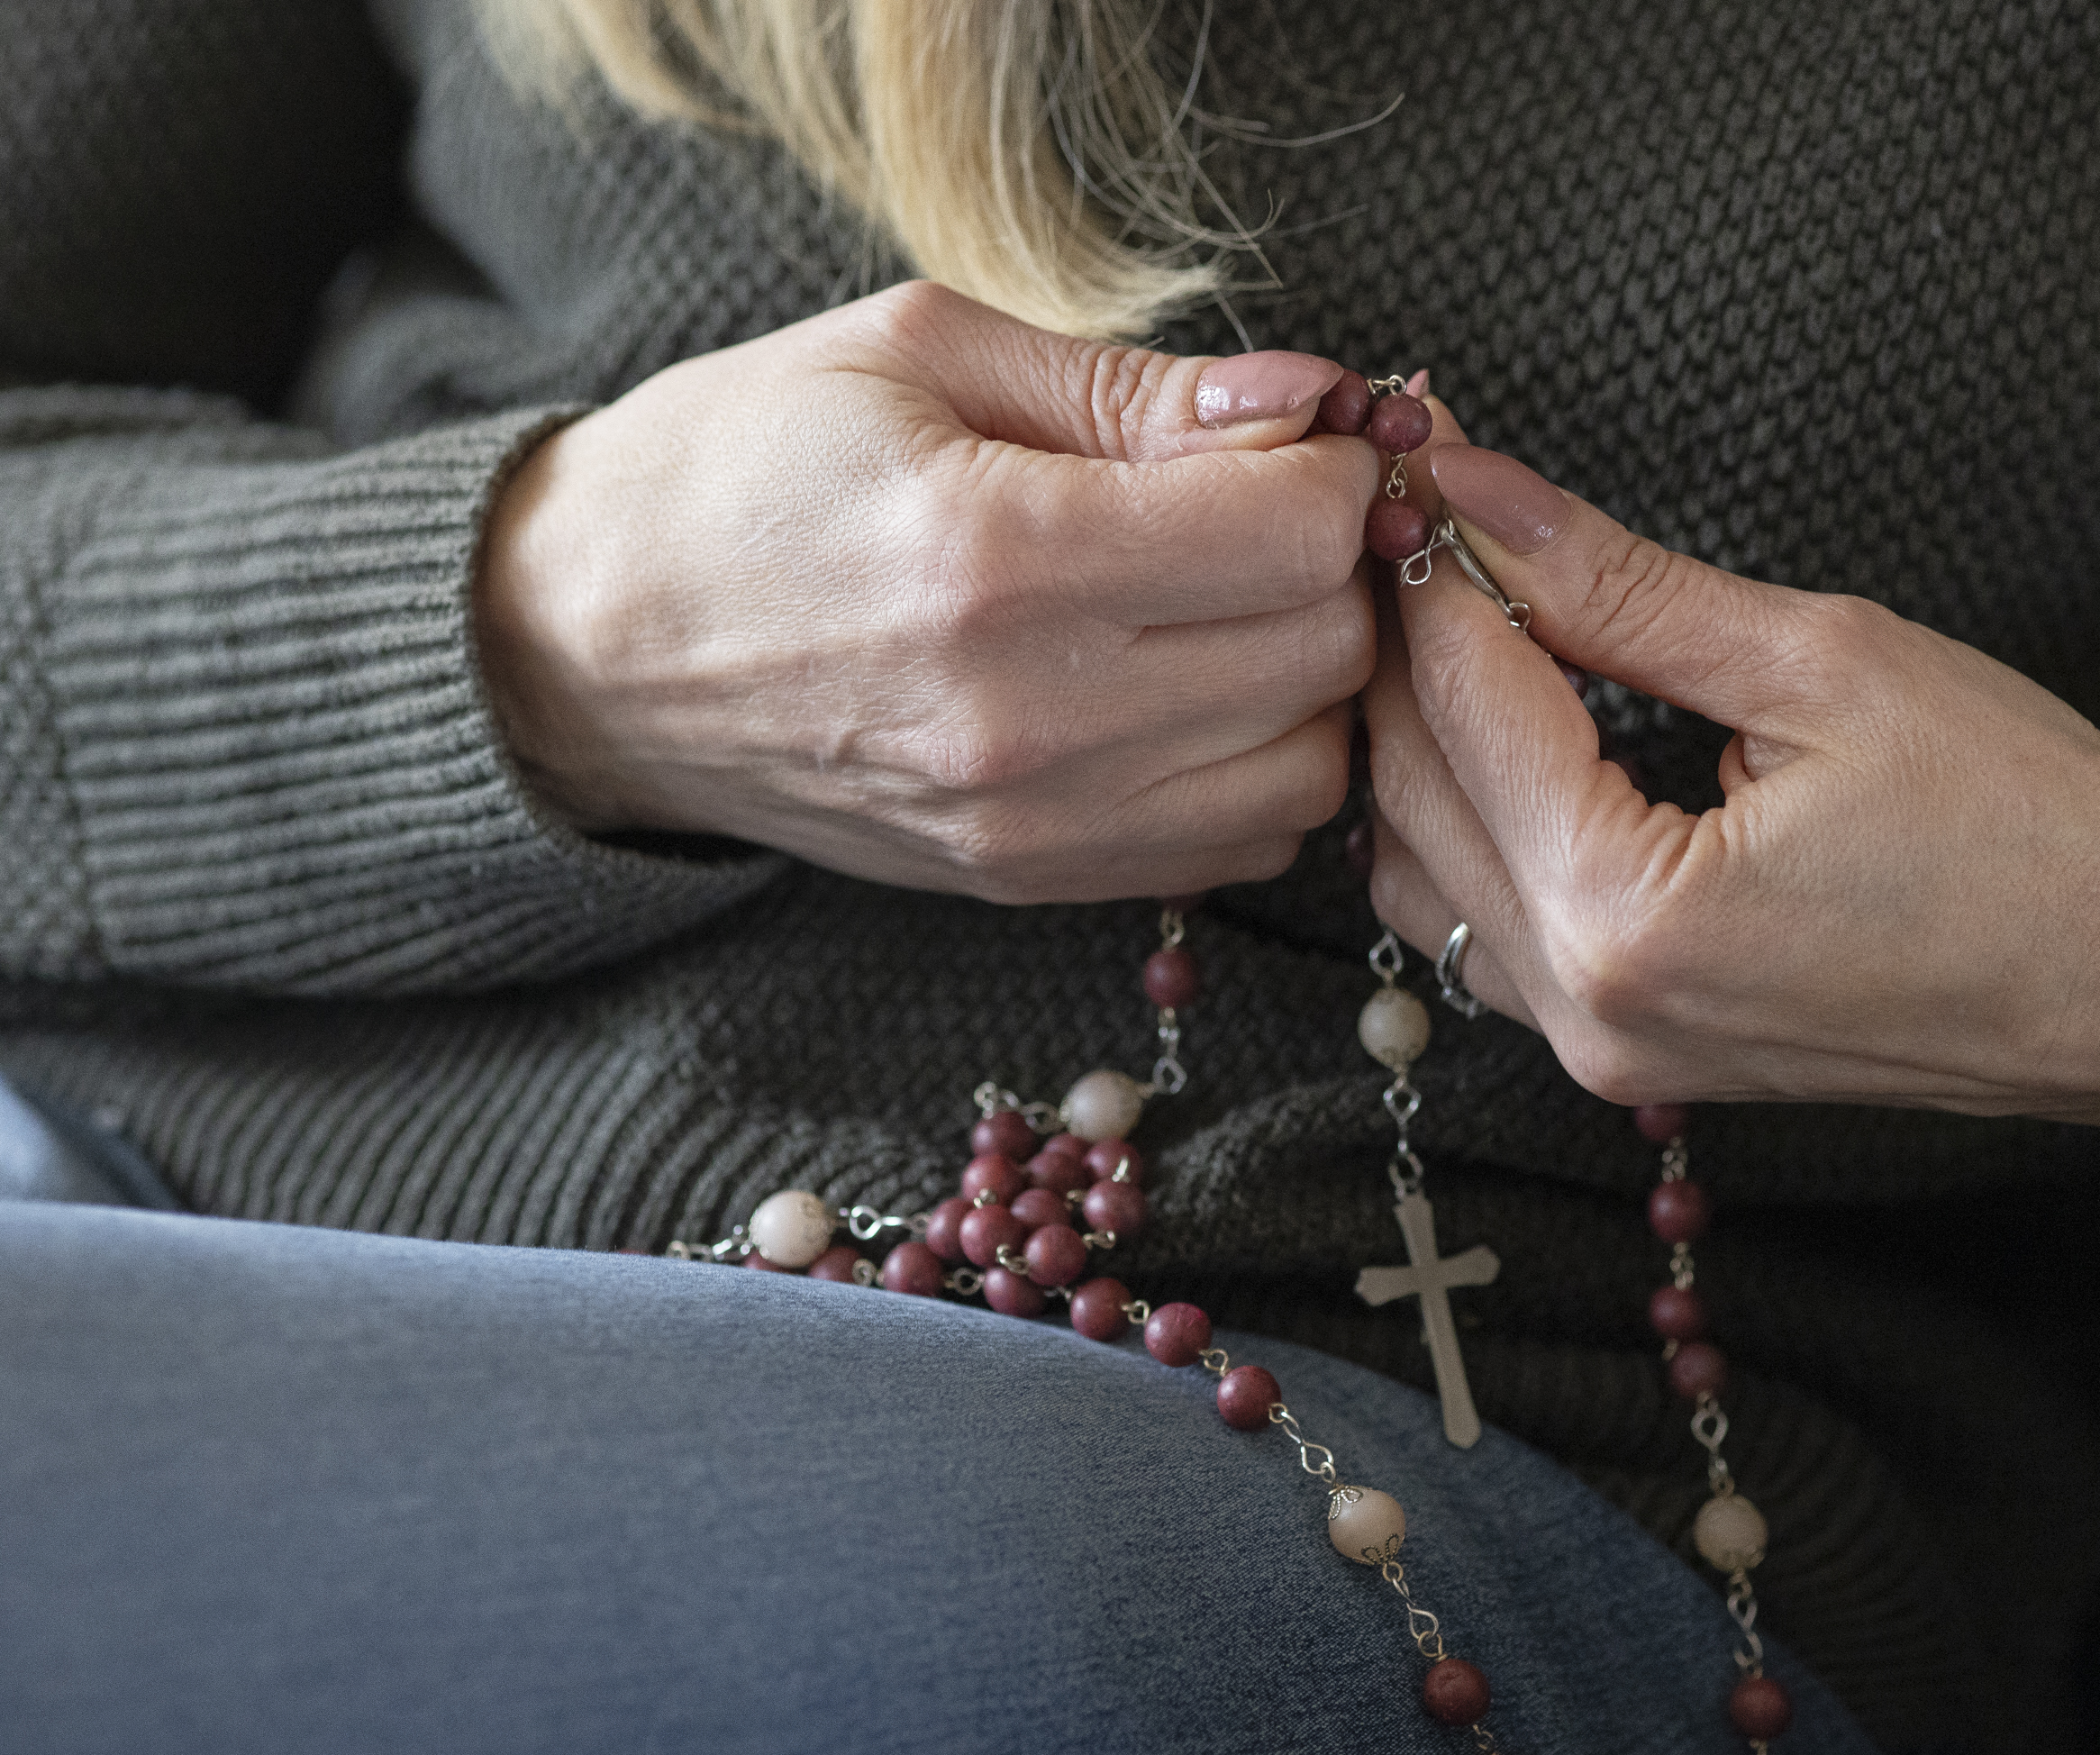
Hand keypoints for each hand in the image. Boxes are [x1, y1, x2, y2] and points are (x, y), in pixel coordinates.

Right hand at [475, 281, 1377, 902]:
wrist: (588, 644)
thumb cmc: (744, 467)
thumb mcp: (919, 352)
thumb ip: (1137, 387)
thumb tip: (1315, 399)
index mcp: (994, 553)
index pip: (1297, 538)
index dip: (1333, 472)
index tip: (1293, 440)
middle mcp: (1026, 714)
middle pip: (1322, 655)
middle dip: (1332, 568)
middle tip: (1265, 511)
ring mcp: (1030, 821)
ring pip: (1309, 768)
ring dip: (1306, 680)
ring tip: (1228, 605)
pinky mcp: (1027, 880)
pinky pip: (1242, 844)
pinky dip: (1254, 765)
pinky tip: (1188, 691)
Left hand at [1363, 437, 2099, 1150]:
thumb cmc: (2038, 831)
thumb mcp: (1825, 665)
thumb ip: (1623, 588)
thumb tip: (1487, 501)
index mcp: (1627, 911)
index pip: (1464, 699)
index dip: (1432, 563)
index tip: (1420, 463)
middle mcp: (1588, 1003)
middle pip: (1406, 790)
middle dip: (1404, 646)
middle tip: (1427, 522)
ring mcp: (1604, 1047)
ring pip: (1421, 871)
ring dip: (1421, 740)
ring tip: (1467, 614)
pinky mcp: (1632, 1053)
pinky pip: (1484, 932)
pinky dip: (1468, 827)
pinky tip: (1508, 735)